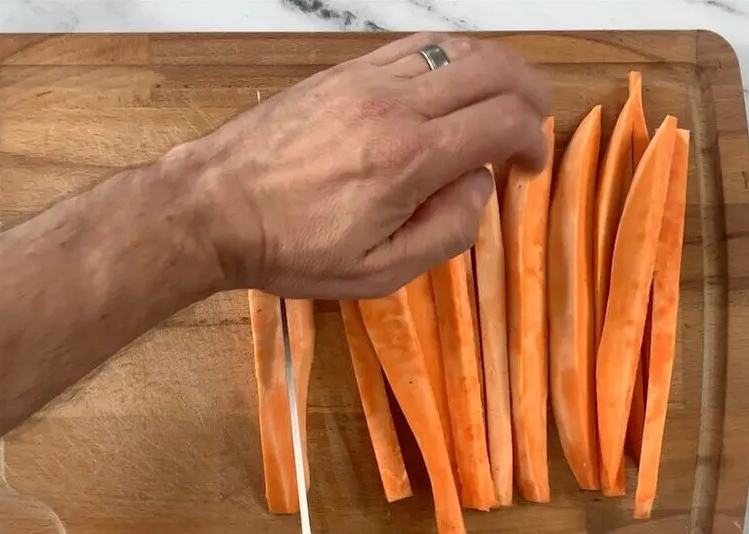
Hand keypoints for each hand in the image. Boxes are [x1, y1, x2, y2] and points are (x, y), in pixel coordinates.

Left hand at [188, 32, 550, 298]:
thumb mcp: (378, 272)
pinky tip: (450, 83)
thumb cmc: (291, 248)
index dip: (534, 140)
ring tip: (502, 100)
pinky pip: (413, 46)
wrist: (214, 208)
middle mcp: (395, 105)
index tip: (529, 166)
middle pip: (492, 70)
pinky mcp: (342, 72)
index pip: (503, 121)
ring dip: (494, 69)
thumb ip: (445, 232)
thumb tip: (479, 188)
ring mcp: (366, 80)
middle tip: (533, 124)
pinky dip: (449, 57)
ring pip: (456, 47)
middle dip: (529, 94)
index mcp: (409, 158)